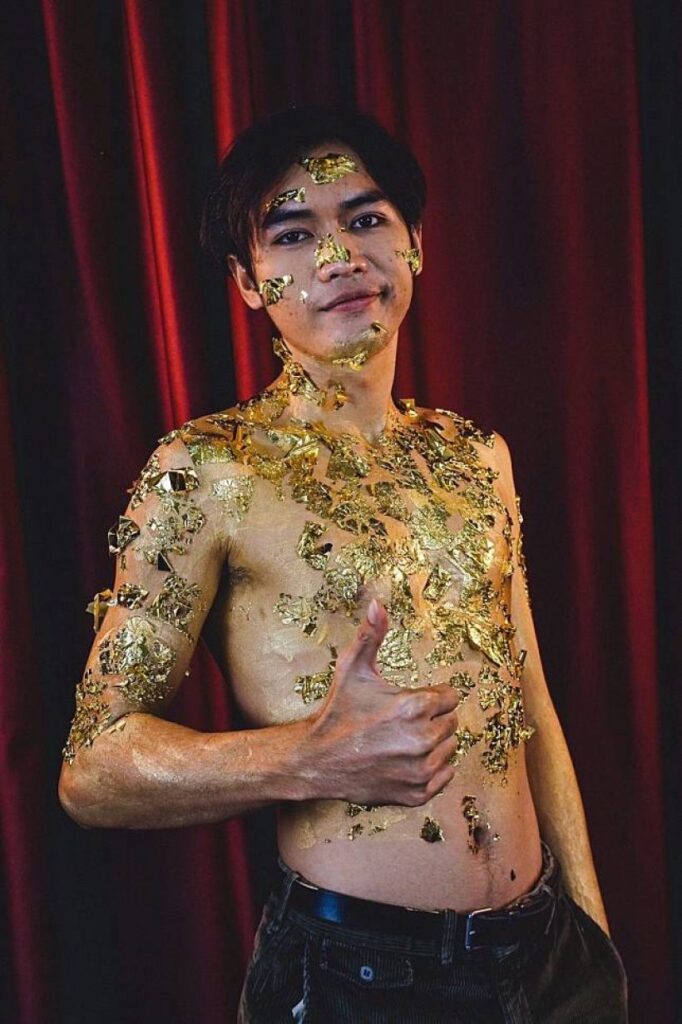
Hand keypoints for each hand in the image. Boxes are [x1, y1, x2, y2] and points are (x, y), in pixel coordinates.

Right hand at [305, 599, 459, 805]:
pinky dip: (430, 769)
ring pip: (449, 749)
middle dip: (431, 719)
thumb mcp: (352, 669)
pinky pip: (445, 776)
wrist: (317, 761)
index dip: (430, 697)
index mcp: (413, 707)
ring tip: (400, 741)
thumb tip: (377, 603)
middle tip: (400, 722)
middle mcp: (421, 740)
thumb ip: (371, 634)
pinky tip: (405, 760)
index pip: (450, 697)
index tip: (408, 702)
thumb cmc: (337, 712)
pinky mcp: (417, 794)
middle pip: (451, 722)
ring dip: (432, 744)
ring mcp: (420, 770)